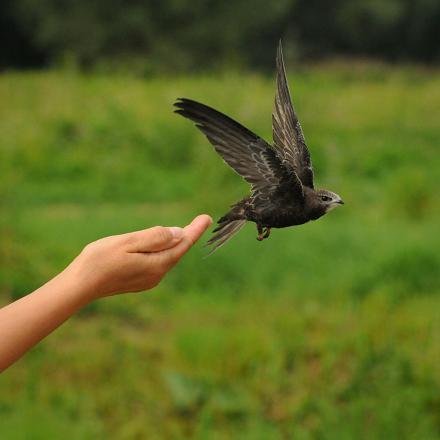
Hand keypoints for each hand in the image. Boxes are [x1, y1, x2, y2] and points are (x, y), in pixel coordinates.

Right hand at [65, 214, 211, 299]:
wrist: (79, 286)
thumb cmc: (100, 260)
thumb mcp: (128, 242)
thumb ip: (155, 237)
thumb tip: (178, 233)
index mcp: (157, 264)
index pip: (182, 244)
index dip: (195, 230)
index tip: (206, 218)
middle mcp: (157, 275)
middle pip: (177, 251)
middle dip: (188, 235)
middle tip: (200, 221)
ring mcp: (148, 280)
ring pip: (167, 257)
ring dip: (175, 243)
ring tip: (185, 230)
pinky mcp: (139, 282)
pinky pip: (158, 263)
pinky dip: (163, 251)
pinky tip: (162, 245)